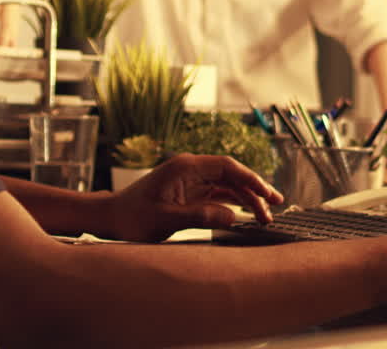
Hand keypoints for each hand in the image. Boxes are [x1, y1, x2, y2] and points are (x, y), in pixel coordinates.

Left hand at [105, 154, 283, 242]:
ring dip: (247, 198)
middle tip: (275, 206)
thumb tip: (233, 217)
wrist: (111, 219)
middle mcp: (191, 170)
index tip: (267, 193)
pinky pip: (218, 195)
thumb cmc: (133, 218)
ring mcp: (191, 182)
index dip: (250, 178)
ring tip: (266, 215)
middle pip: (231, 175)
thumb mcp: (165, 219)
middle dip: (254, 190)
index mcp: (185, 167)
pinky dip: (235, 204)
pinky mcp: (190, 194)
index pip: (227, 166)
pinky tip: (248, 213)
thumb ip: (199, 216)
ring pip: (227, 186)